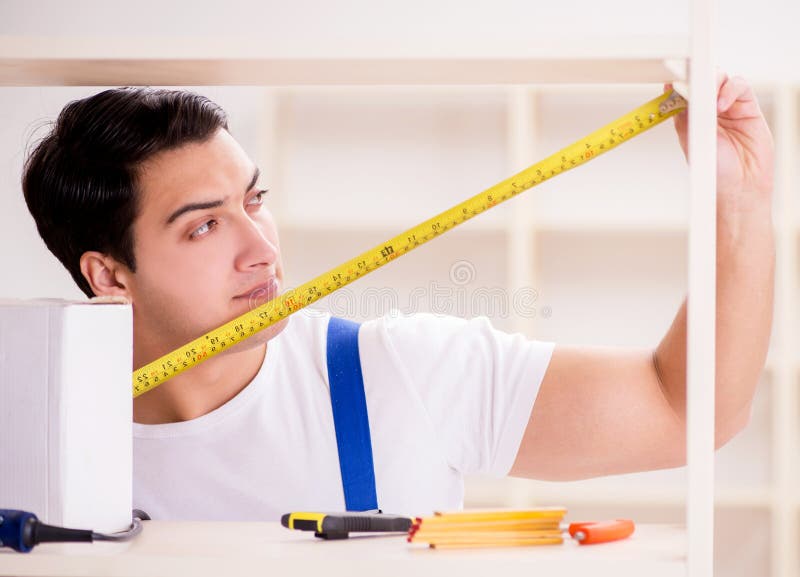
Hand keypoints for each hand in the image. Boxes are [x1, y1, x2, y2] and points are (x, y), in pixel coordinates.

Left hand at [667, 75, 773, 202]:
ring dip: (712, 83)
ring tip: (708, 102)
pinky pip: (739, 86)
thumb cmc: (715, 170)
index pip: (684, 93)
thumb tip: (673, 95)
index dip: (678, 86)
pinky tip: (721, 104)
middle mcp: (709, 110)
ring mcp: (729, 107)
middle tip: (690, 87)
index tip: (670, 84)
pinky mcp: (748, 106)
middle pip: (703, 81)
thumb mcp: (692, 141)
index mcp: (691, 118)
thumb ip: (684, 117)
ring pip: (721, 79)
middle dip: (696, 80)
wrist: (740, 185)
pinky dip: (729, 90)